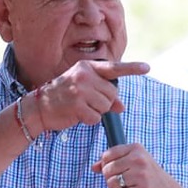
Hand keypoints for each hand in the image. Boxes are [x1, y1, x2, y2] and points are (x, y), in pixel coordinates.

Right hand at [29, 60, 149, 133]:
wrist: (39, 108)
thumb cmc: (64, 98)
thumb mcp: (83, 90)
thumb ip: (103, 94)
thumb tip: (121, 107)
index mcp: (87, 67)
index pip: (113, 68)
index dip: (132, 69)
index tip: (148, 68)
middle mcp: (84, 75)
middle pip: (112, 93)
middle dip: (104, 102)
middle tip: (88, 102)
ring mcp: (80, 90)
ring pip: (106, 106)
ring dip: (97, 112)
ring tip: (81, 107)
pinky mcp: (76, 105)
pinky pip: (96, 118)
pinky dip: (89, 120)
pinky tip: (77, 115)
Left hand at [94, 144, 184, 187]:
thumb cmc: (151, 180)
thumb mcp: (135, 165)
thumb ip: (114, 163)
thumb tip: (94, 167)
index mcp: (137, 149)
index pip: (107, 155)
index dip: (106, 166)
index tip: (116, 172)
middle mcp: (139, 159)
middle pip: (107, 170)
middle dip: (111, 180)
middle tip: (123, 184)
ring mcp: (141, 175)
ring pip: (111, 184)